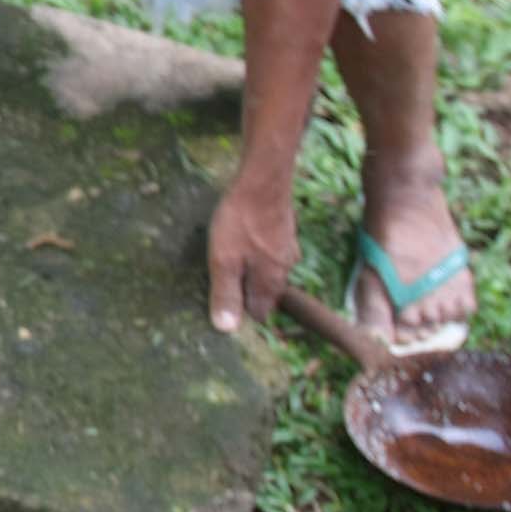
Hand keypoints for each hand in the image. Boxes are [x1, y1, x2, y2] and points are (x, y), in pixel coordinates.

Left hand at [207, 172, 299, 333]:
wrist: (264, 182)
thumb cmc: (240, 223)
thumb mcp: (224, 261)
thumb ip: (226, 293)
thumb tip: (227, 329)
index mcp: (270, 281)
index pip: (260, 312)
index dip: (242, 313)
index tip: (224, 306)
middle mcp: (284, 269)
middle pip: (265, 292)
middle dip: (247, 293)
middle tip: (223, 284)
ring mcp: (288, 249)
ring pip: (269, 272)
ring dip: (252, 272)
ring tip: (231, 264)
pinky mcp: (284, 231)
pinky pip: (270, 252)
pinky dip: (257, 254)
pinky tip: (244, 243)